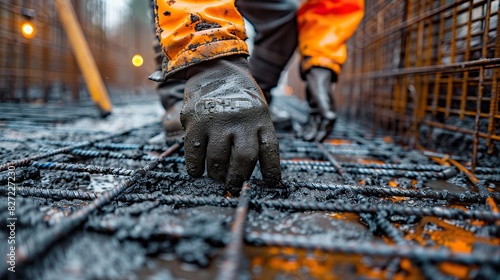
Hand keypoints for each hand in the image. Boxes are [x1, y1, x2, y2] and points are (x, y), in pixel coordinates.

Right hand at [180, 56, 280, 189]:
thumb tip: (248, 172)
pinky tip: (198, 171)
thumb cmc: (239, 97)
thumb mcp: (257, 110)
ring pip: (217, 160)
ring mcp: (217, 119)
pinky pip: (194, 153)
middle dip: (238, 178)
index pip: (270, 150)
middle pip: (243, 159)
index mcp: (260, 117)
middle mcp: (240, 119)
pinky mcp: (195, 121)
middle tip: (234, 185)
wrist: (215, 69)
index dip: (272, 171)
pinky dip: (195, 167)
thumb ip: (256, 136)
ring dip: (216, 175)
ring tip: (217, 177)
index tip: (271, 184)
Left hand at [301, 67, 336, 141]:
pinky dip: (306, 126)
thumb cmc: (319, 85)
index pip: (328, 125)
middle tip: (306, 140)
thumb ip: (324, 108)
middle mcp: (326, 112)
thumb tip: (331, 118)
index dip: (323, 133)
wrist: (316, 75)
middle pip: (321, 126)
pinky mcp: (314, 110)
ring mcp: (320, 111)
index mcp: (330, 110)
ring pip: (315, 125)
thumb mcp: (321, 97)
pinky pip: (310, 121)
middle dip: (314, 134)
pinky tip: (299, 131)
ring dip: (309, 131)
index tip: (317, 141)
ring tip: (301, 137)